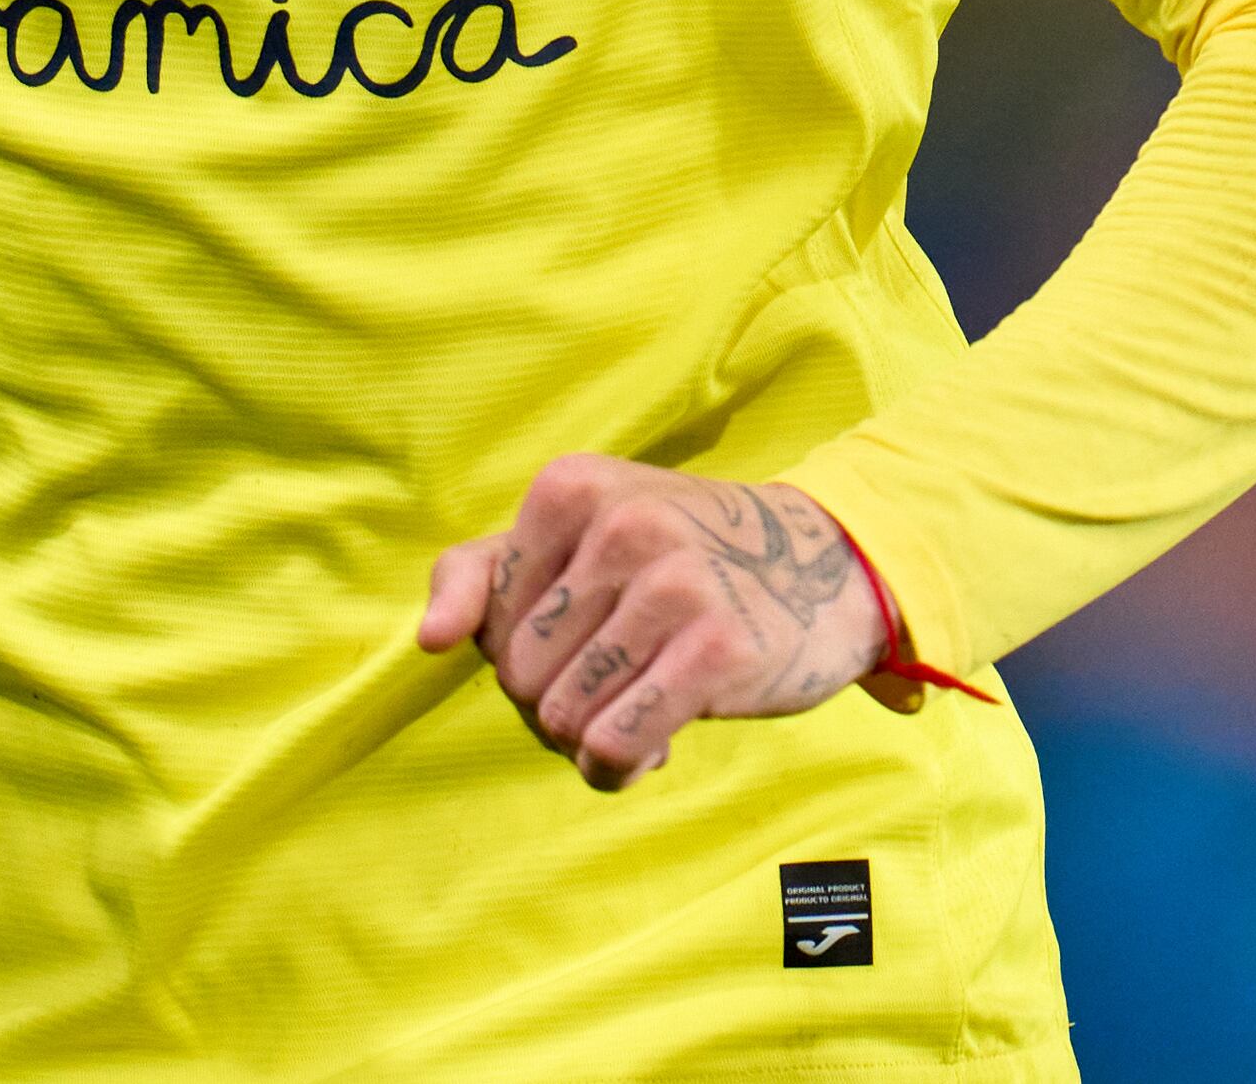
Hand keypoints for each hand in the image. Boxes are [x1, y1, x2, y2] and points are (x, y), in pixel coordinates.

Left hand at [415, 460, 889, 789]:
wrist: (825, 564)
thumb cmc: (680, 557)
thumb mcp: (580, 533)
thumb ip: (480, 573)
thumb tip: (430, 641)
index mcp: (570, 488)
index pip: (487, 621)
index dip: (523, 654)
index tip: (580, 642)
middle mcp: (620, 525)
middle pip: (519, 675)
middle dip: (555, 703)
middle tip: (613, 686)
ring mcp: (674, 584)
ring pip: (562, 718)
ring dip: (590, 740)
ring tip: (636, 712)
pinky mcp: (720, 650)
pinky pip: (615, 745)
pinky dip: (617, 767)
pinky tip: (653, 751)